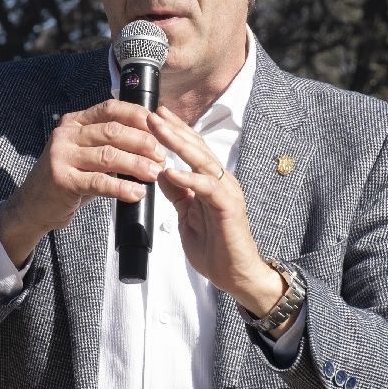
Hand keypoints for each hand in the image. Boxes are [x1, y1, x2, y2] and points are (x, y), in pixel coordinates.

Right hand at [0, 99, 167, 265]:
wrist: (33, 206)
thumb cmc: (68, 179)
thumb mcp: (85, 154)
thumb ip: (109, 143)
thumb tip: (152, 140)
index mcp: (73, 122)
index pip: (110, 109)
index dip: (137, 115)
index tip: (158, 125)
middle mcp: (66, 134)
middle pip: (112, 131)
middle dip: (142, 142)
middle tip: (162, 155)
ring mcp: (61, 156)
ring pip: (108, 156)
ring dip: (137, 165)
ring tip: (155, 173)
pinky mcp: (62, 180)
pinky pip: (99, 182)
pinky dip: (121, 188)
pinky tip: (137, 193)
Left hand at [149, 106, 286, 318]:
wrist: (235, 274)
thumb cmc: (213, 247)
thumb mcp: (187, 215)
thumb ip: (177, 193)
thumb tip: (161, 171)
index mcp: (211, 181)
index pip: (193, 149)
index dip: (175, 131)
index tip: (154, 116)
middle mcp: (221, 181)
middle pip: (197, 148)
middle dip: (173, 129)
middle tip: (152, 113)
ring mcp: (227, 192)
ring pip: (202, 161)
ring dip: (179, 144)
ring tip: (158, 130)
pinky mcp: (228, 208)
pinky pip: (207, 188)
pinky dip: (189, 178)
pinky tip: (170, 171)